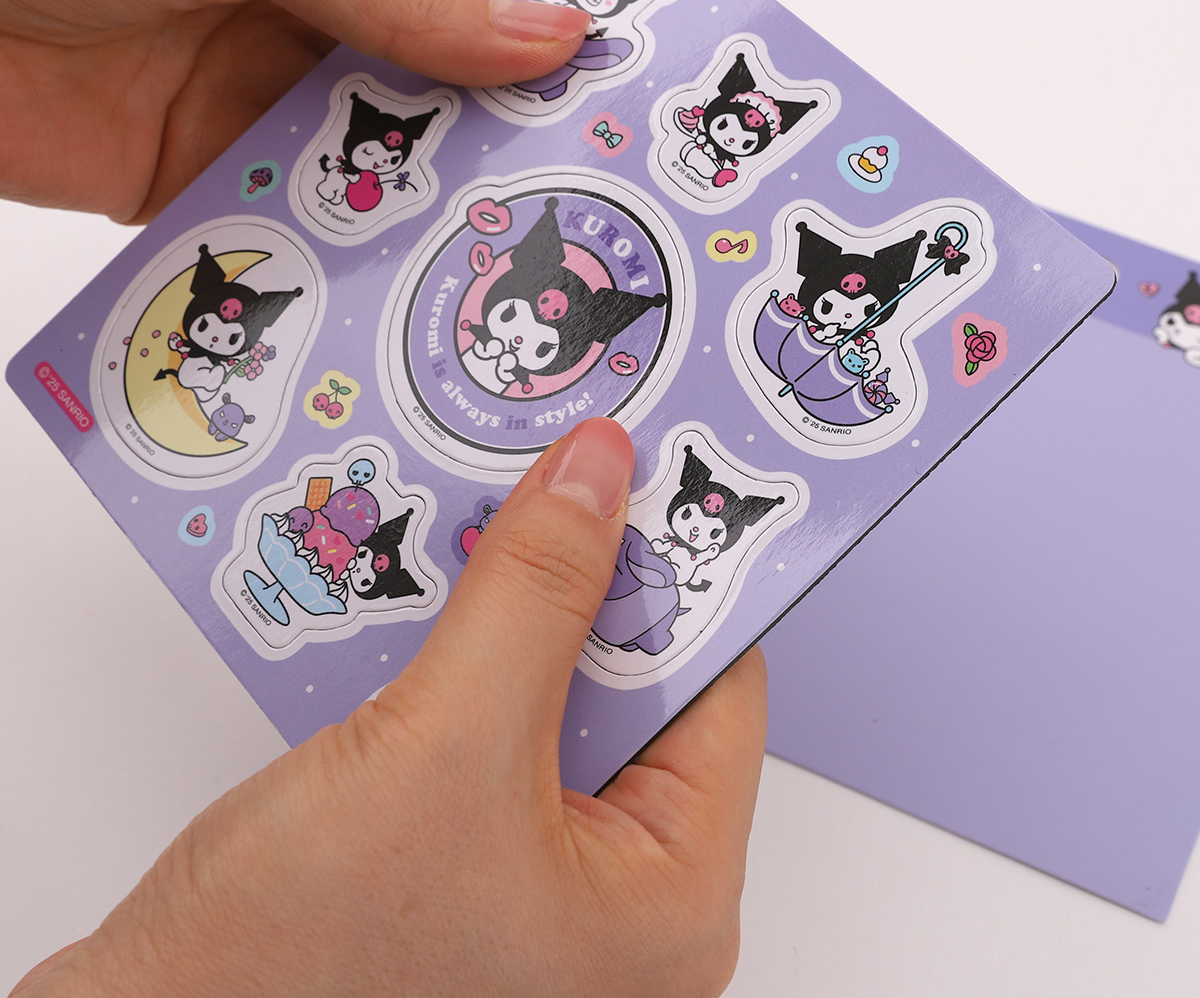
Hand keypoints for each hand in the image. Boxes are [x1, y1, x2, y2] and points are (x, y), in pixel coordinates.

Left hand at [0, 0, 588, 221]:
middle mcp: (310, 27)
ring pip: (375, 180)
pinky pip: (295, 237)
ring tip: (502, 270)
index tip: (617, 107)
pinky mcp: (208, 192)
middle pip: (436, 103)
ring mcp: (260, 116)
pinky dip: (337, 265)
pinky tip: (391, 299)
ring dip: (424, 219)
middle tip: (579, 212)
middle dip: (498, 152)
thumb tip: (549, 32)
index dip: (544, 45)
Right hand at [12, 419, 766, 997]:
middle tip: (560, 475)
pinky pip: (491, 721)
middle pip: (634, 686)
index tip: (643, 474)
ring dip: (517, 608)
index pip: (720, 690)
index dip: (680, 575)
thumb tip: (598, 476)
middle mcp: (617, 895)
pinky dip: (467, 653)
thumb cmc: (298, 966)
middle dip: (586, 582)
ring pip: (553, 694)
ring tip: (492, 515)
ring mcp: (537, 879)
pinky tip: (434, 593)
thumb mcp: (445, 746)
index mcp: (669, 897)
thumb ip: (536, 596)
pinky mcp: (462, 854)